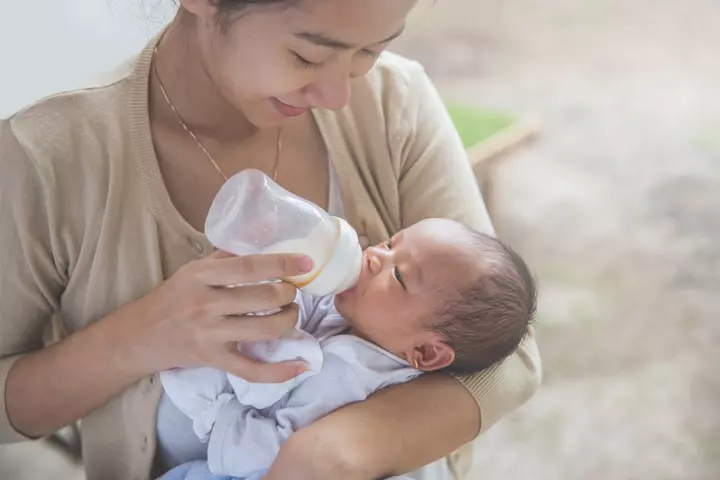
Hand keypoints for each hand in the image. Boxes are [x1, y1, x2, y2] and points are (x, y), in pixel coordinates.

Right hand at [119, 250, 312, 381]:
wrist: (139, 336)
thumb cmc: (174, 296)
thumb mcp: (195, 268)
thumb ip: (230, 253)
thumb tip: (268, 227)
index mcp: (201, 275)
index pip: (248, 267)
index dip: (281, 264)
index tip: (306, 262)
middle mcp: (204, 304)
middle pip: (263, 298)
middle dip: (289, 294)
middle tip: (292, 291)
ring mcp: (209, 335)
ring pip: (264, 329)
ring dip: (289, 319)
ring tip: (290, 312)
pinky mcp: (213, 361)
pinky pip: (252, 370)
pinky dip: (280, 371)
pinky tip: (302, 366)